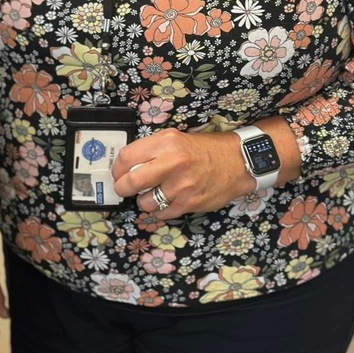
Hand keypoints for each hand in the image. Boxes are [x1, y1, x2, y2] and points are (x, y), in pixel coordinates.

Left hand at [112, 128, 253, 219]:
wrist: (237, 162)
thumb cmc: (204, 149)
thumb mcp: (175, 138)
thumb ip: (152, 149)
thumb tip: (126, 165)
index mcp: (166, 142)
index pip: (127, 157)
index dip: (117, 168)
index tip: (118, 173)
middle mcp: (173, 163)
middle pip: (131, 182)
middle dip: (122, 188)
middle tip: (123, 188)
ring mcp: (181, 186)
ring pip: (145, 202)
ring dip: (144, 201)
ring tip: (153, 193)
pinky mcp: (189, 203)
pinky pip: (162, 214)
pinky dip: (159, 210)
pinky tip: (166, 201)